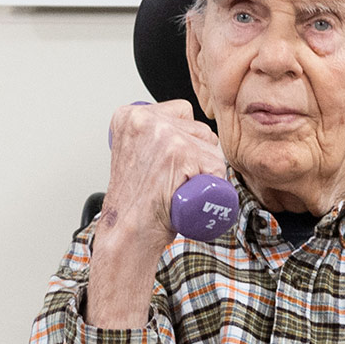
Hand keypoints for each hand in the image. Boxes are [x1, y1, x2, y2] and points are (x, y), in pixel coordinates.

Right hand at [90, 100, 225, 326]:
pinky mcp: (180, 152)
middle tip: (177, 179)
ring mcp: (163, 134)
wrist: (128, 231)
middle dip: (200, 155)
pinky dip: (214, 184)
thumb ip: (150, 136)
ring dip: (206, 170)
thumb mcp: (135, 154)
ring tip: (181, 187)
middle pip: (200, 129)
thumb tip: (180, 130)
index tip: (174, 162)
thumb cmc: (135, 200)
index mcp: (130, 116)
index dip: (187, 140)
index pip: (182, 112)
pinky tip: (190, 194)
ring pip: (211, 148)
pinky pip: (216, 166)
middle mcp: (144, 119)